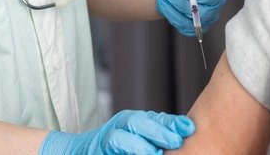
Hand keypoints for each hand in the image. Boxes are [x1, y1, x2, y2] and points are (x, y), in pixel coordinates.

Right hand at [39, 110, 194, 154]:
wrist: (81, 152)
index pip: (155, 117)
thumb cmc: (118, 147)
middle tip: (176, 141)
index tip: (189, 128)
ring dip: (139, 145)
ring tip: (155, 153)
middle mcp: (120, 125)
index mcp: (133, 120)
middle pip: (138, 122)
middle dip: (158, 131)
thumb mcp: (139, 137)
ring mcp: (106, 137)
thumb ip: (157, 134)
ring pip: (121, 136)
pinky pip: (111, 149)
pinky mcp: (97, 149)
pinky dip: (124, 151)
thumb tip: (184, 133)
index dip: (171, 122)